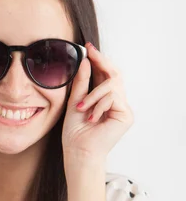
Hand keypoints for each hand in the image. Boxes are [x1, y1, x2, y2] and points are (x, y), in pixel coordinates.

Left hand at [61, 42, 133, 160]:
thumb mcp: (75, 102)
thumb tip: (85, 61)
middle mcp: (116, 103)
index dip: (99, 60)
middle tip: (89, 52)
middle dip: (101, 62)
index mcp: (104, 99)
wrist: (79, 152)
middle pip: (114, 75)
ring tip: (81, 108)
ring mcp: (123, 109)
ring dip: (92, 94)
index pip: (105, 76)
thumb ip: (81, 83)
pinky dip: (98, 104)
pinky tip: (92, 117)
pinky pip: (113, 97)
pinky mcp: (126, 115)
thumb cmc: (75, 133)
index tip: (88, 48)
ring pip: (111, 85)